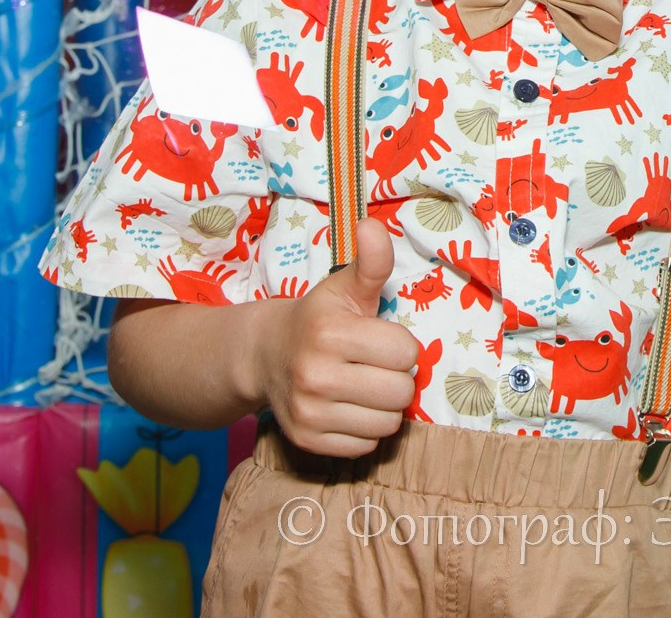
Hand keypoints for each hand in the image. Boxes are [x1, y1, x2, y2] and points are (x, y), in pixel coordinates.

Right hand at [252, 218, 422, 456]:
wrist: (263, 355)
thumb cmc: (317, 318)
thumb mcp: (343, 286)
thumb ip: (370, 261)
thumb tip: (373, 225)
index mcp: (329, 332)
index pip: (406, 353)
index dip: (398, 345)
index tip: (377, 340)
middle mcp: (316, 375)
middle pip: (401, 392)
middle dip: (395, 378)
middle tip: (373, 365)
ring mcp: (309, 412)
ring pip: (388, 424)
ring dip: (383, 406)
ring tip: (362, 386)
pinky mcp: (307, 440)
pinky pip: (367, 446)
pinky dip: (364, 429)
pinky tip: (347, 407)